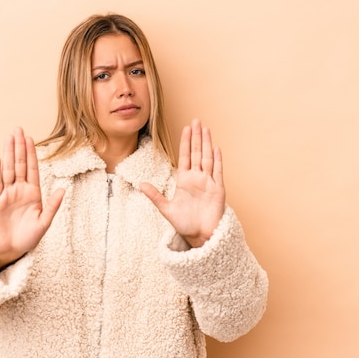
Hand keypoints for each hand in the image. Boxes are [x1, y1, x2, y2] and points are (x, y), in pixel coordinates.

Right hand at [0, 127, 64, 272]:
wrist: (12, 249)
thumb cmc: (29, 237)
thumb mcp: (44, 222)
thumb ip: (52, 206)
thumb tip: (62, 189)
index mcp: (33, 192)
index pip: (32, 168)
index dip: (31, 153)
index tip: (30, 138)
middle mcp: (20, 190)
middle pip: (19, 164)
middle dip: (19, 147)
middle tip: (18, 129)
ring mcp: (7, 194)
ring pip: (8, 169)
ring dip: (9, 153)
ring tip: (8, 138)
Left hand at [140, 119, 224, 247]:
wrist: (200, 236)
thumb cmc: (184, 224)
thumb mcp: (166, 209)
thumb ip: (155, 196)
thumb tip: (140, 184)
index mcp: (184, 181)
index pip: (185, 156)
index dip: (186, 142)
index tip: (186, 128)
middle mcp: (197, 179)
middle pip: (197, 153)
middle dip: (196, 137)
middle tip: (196, 121)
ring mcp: (208, 183)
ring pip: (207, 158)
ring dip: (206, 143)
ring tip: (205, 129)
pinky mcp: (218, 190)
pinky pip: (217, 172)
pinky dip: (217, 160)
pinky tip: (215, 148)